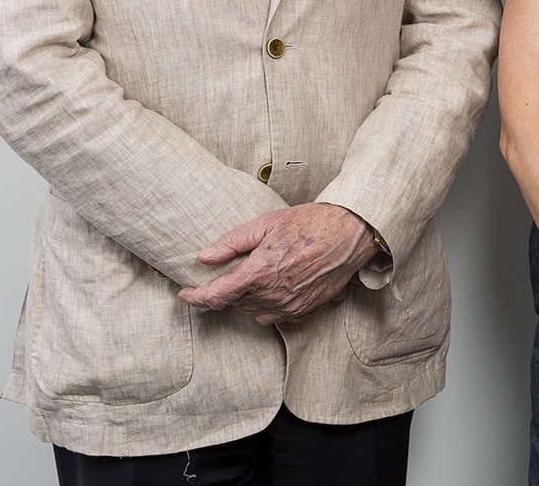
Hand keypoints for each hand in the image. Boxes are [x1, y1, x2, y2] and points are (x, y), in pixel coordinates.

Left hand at [177, 202, 378, 324]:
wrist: (351, 232)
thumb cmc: (312, 223)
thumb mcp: (267, 224)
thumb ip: (232, 242)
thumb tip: (205, 257)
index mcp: (258, 273)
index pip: (216, 296)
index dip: (196, 297)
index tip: (186, 293)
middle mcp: (272, 295)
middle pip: (234, 304)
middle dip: (227, 290)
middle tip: (234, 270)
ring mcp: (290, 306)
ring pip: (253, 312)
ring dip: (248, 299)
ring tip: (257, 276)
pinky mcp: (305, 310)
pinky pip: (275, 316)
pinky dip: (269, 305)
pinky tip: (276, 286)